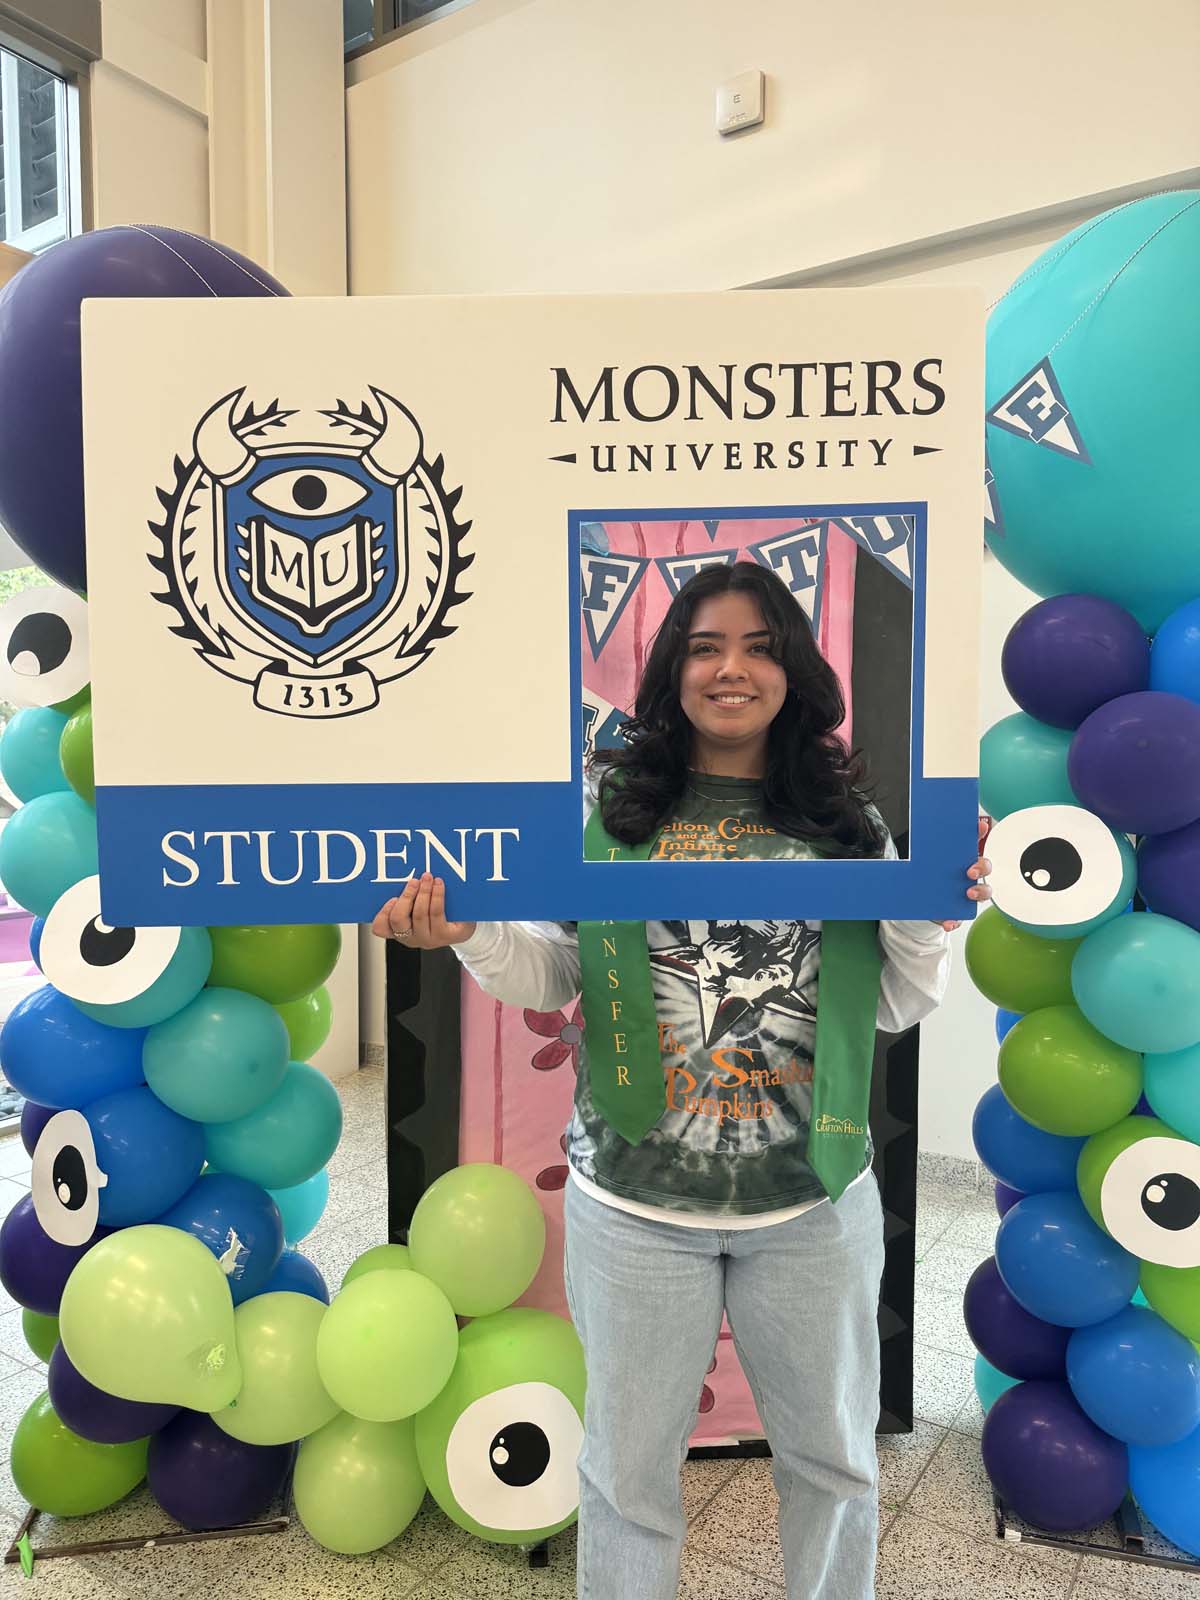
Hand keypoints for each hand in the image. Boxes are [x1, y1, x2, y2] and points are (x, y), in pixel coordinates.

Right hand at [370, 874, 476, 948]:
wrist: (463, 926)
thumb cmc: (436, 914)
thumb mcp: (417, 907)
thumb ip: (408, 897)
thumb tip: (403, 874)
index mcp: (399, 931)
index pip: (381, 928)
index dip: (383, 913)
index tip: (392, 897)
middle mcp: (411, 938)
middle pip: (398, 919)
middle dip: (406, 896)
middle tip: (414, 881)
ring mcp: (428, 939)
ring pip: (419, 914)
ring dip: (423, 892)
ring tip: (428, 878)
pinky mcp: (444, 936)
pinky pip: (437, 912)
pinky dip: (437, 895)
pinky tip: (438, 885)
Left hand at [937, 816, 992, 932]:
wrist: (920, 900)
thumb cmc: (932, 876)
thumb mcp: (929, 860)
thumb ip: (931, 847)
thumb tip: (929, 833)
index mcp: (964, 859)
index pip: (976, 841)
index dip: (980, 833)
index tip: (980, 826)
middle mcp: (971, 875)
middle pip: (986, 868)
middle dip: (981, 867)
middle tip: (970, 870)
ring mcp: (967, 893)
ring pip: (983, 892)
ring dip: (979, 892)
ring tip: (968, 893)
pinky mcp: (958, 911)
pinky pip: (960, 917)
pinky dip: (954, 920)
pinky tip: (948, 922)